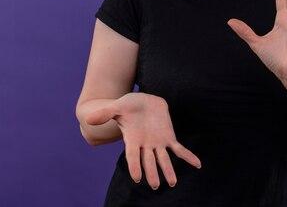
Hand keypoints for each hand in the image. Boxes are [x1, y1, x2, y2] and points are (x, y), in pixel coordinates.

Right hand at [85, 92, 200, 188]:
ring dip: (168, 170)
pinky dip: (188, 157)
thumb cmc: (128, 105)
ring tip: (171, 183)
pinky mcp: (168, 138)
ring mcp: (158, 143)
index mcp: (132, 140)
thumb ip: (105, 113)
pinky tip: (198, 165)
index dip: (135, 166)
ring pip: (163, 160)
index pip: (133, 156)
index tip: (137, 178)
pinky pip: (179, 150)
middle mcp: (145, 145)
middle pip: (149, 162)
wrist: (143, 101)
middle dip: (152, 173)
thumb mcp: (117, 107)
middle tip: (156, 186)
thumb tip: (88, 120)